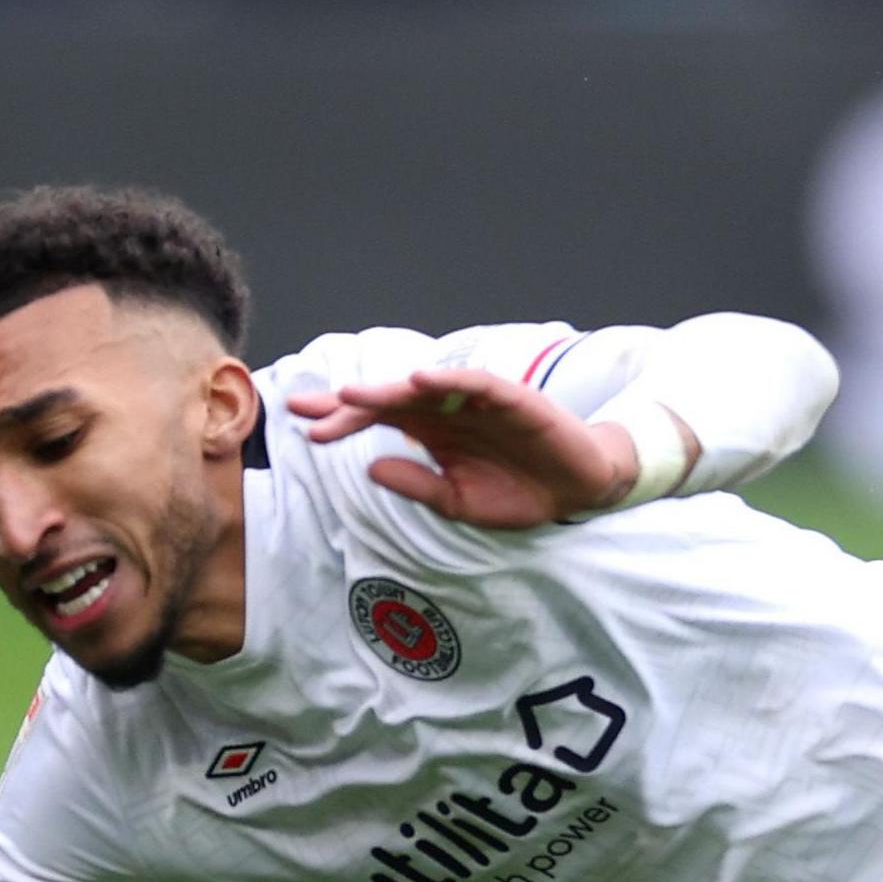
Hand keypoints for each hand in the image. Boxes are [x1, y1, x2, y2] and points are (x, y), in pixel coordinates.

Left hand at [285, 365, 649, 527]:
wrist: (576, 490)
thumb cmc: (518, 493)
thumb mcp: (460, 502)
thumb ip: (419, 487)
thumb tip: (371, 469)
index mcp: (433, 434)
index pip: (379, 421)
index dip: (343, 422)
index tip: (306, 431)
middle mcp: (449, 411)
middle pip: (392, 400)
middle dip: (350, 402)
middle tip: (307, 406)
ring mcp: (478, 401)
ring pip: (426, 387)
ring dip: (389, 389)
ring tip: (352, 395)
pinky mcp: (511, 398)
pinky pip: (476, 383)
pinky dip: (450, 379)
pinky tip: (421, 380)